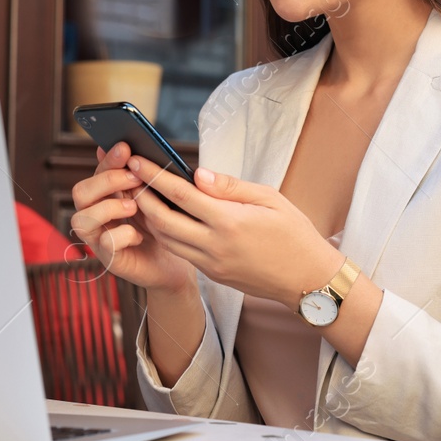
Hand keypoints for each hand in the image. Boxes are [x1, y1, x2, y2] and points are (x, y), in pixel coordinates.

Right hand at [69, 142, 196, 294]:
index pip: (95, 172)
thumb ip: (141, 175)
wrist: (177, 261)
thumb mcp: (156, 196)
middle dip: (106, 181)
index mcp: (106, 196)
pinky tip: (138, 236)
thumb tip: (125, 145)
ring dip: (108, 208)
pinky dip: (122, 235)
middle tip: (135, 178)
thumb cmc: (165, 225)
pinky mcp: (109, 258)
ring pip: (81, 219)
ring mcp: (99, 238)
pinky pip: (104, 243)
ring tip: (135, 207)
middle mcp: (95, 215)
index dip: (108, 160)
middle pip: (79, 193)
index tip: (126, 148)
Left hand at [125, 158, 343, 306]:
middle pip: (162, 221)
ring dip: (151, 218)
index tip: (137, 160)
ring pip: (167, 240)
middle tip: (132, 177)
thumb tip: (198, 174)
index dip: (154, 176)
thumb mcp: (270, 199)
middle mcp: (215, 246)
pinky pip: (182, 252)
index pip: (181, 195)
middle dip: (142, 197)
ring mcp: (212, 264)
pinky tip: (166, 218)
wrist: (308, 280)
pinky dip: (168, 234)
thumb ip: (231, 187)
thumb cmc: (295, 234)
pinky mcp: (213, 275)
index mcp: (230, 222)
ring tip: (144, 196)